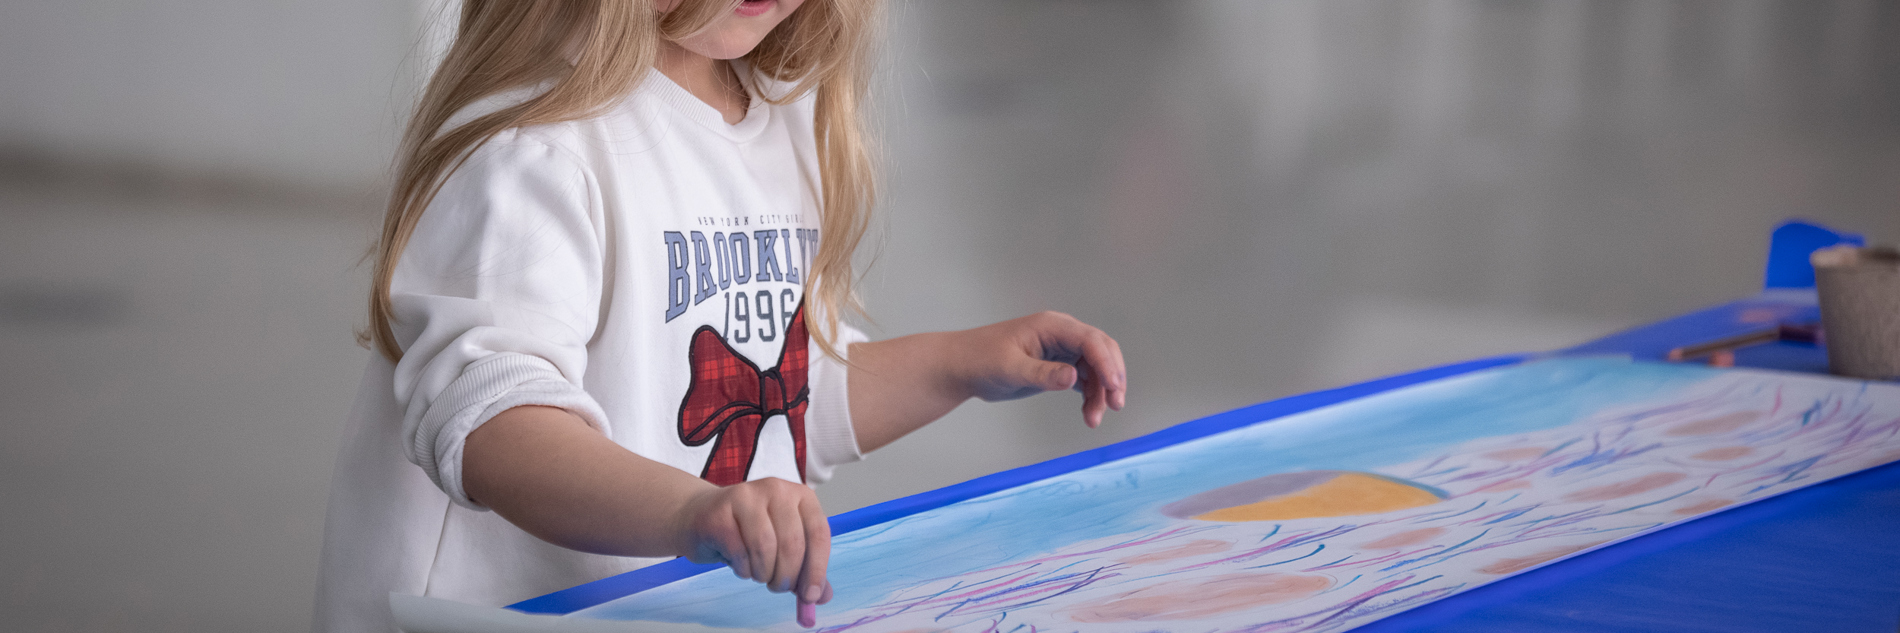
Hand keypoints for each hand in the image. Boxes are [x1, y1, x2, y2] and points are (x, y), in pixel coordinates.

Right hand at [678, 477, 833, 604]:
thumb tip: (822, 596)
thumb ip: (805, 569)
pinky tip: (741, 565)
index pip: (818, 533)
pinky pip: (739, 552)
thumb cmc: (749, 531)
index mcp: (800, 495)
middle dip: (787, 576)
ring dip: (764, 573)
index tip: (811, 596)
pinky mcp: (720, 512)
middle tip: (779, 588)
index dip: (817, 568)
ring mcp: (745, 496)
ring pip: (764, 547)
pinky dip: (743, 569)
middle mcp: (776, 489)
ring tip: (759, 574)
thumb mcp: (784, 546)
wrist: (702, 516)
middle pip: (792, 543)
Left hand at [949, 311, 1127, 427]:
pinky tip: (1089, 413)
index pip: (1090, 341)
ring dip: (1101, 393)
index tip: (1113, 388)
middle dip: (1112, 377)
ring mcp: (1061, 350)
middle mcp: (1061, 334)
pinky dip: (1090, 396)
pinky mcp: (1057, 366)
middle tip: (1116, 405)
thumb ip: (1043, 374)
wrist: (961, 368)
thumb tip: (1073, 378)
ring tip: (1093, 420)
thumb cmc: (980, 360)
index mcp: (1051, 326)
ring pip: (1095, 369)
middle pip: (1100, 351)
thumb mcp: (1011, 369)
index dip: (1106, 363)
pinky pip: (1084, 379)